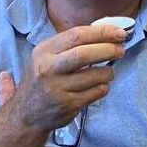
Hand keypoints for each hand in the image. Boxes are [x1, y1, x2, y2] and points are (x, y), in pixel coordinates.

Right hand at [0, 24, 125, 132]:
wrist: (26, 114)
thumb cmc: (41, 80)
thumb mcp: (45, 57)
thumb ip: (69, 46)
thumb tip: (104, 33)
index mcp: (44, 51)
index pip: (77, 35)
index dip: (101, 32)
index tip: (118, 32)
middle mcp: (48, 68)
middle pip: (84, 54)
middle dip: (108, 50)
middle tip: (120, 50)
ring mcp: (58, 88)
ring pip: (94, 75)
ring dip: (108, 72)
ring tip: (109, 72)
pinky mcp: (68, 105)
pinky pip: (96, 92)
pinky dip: (103, 87)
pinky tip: (100, 85)